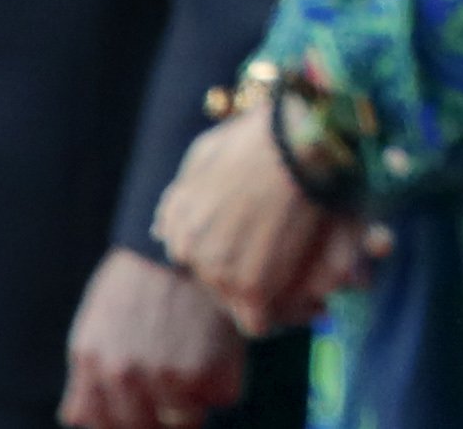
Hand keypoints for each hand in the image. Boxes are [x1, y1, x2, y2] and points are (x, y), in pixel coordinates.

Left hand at [60, 247, 247, 428]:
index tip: (146, 407)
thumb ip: (85, 375)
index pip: (104, 424)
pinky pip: (221, 396)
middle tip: (179, 377)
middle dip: (162, 411)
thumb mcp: (96, 321)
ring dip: (195, 394)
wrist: (192, 237)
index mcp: (92, 364)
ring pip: (186, 420)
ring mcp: (166, 377)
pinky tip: (220, 341)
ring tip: (200, 351)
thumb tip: (75, 418)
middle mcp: (124, 375)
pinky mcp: (208, 371)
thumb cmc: (143, 278)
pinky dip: (226, 376)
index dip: (127, 418)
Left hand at [154, 100, 379, 340]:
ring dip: (262, 295)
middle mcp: (192, 254)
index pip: (193, 257)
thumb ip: (180, 196)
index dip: (224, 249)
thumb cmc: (256, 140)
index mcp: (179, 225)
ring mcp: (220, 273)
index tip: (249, 244)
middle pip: (213, 282)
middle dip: (241, 275)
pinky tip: (302, 305)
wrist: (295, 144)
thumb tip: (159, 228)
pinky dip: (277, 316)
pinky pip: (256, 323)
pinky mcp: (253, 287)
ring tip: (294, 286)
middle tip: (276, 262)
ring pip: (234, 304)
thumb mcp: (202, 155)